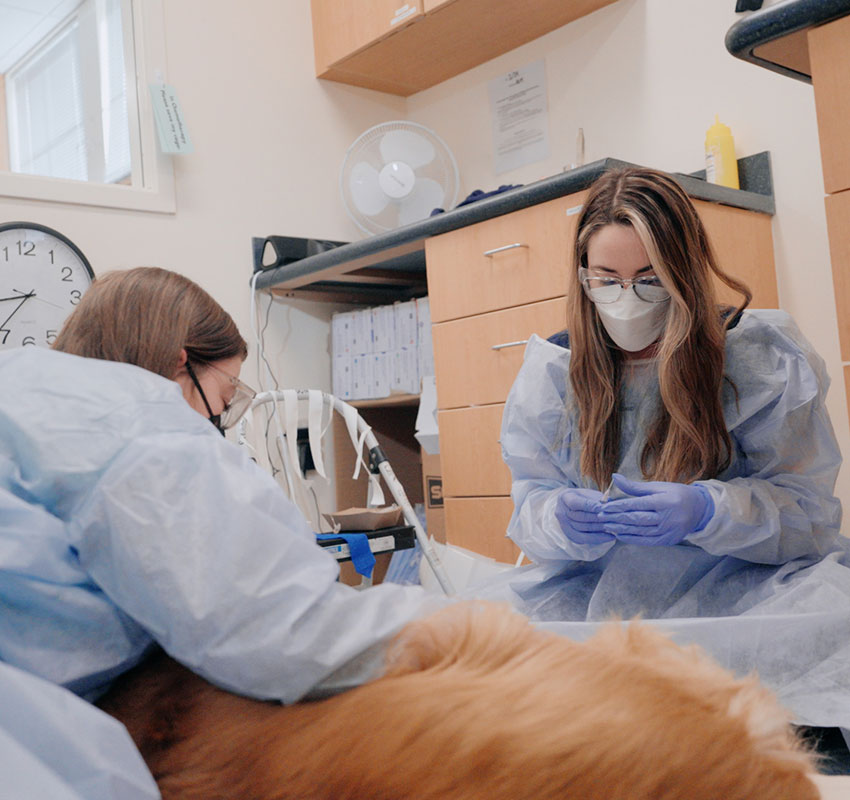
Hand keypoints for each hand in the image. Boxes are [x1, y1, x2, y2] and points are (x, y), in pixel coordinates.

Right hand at [555, 488, 613, 545]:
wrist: (572, 508)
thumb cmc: (584, 498)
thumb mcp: (589, 494)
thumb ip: (597, 499)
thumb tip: (608, 506)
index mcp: (565, 497)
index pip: (576, 503)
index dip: (590, 506)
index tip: (603, 507)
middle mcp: (561, 512)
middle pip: (580, 517)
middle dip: (598, 518)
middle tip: (612, 518)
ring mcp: (564, 525)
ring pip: (582, 528)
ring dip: (599, 528)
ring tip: (613, 527)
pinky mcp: (570, 535)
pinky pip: (584, 539)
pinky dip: (598, 538)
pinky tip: (609, 536)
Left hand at [598, 473, 713, 545]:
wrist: (699, 509)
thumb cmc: (675, 494)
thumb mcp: (658, 487)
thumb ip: (635, 486)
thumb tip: (614, 477)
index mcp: (665, 501)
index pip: (638, 504)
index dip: (619, 506)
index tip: (604, 507)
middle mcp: (668, 517)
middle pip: (637, 519)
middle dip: (616, 518)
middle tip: (600, 517)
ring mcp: (669, 531)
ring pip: (641, 531)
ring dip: (621, 529)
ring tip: (607, 525)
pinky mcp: (669, 540)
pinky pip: (647, 541)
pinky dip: (632, 539)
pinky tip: (620, 535)